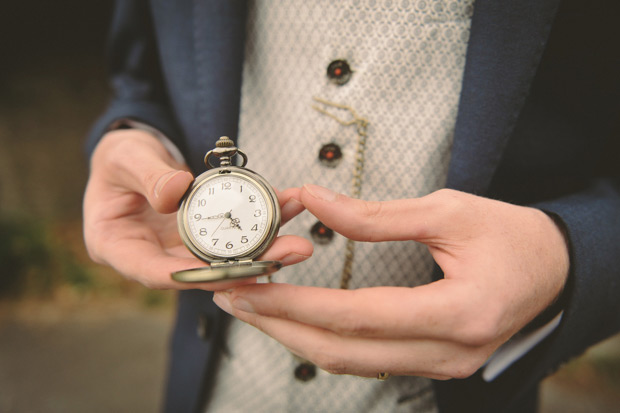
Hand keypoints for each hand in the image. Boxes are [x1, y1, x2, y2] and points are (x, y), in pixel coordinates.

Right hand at [83, 130, 312, 289]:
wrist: (136, 154)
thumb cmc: (120, 157)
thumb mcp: (125, 157)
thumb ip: (148, 174)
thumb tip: (174, 192)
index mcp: (117, 246)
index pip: (154, 273)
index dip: (193, 277)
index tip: (231, 273)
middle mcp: (152, 256)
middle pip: (199, 272)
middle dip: (247, 267)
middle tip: (287, 252)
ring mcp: (179, 250)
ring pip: (223, 258)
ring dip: (264, 248)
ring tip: (299, 239)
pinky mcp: (202, 238)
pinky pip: (233, 235)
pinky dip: (261, 223)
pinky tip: (288, 209)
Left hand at [213, 184, 568, 378]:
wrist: (553, 269)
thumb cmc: (511, 235)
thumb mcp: (449, 211)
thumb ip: (376, 215)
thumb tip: (315, 203)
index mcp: (459, 312)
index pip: (359, 316)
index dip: (298, 303)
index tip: (251, 287)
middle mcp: (449, 353)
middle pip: (344, 353)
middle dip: (281, 327)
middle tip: (234, 299)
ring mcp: (442, 366)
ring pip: (351, 363)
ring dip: (296, 336)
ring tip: (253, 307)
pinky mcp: (433, 363)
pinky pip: (367, 360)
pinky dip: (325, 341)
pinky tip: (296, 320)